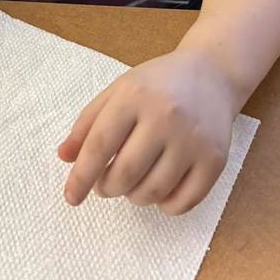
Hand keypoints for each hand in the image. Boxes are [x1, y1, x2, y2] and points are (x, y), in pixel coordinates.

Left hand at [58, 48, 236, 214]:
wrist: (212, 74)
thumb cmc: (158, 84)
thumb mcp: (119, 90)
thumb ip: (88, 122)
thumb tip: (64, 158)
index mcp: (135, 95)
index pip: (100, 145)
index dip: (81, 176)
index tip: (71, 196)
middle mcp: (165, 116)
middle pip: (125, 174)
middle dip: (107, 188)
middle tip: (106, 183)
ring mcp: (193, 139)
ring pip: (152, 192)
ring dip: (134, 196)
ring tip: (133, 180)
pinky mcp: (214, 160)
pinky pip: (182, 203)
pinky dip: (164, 205)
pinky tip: (160, 188)